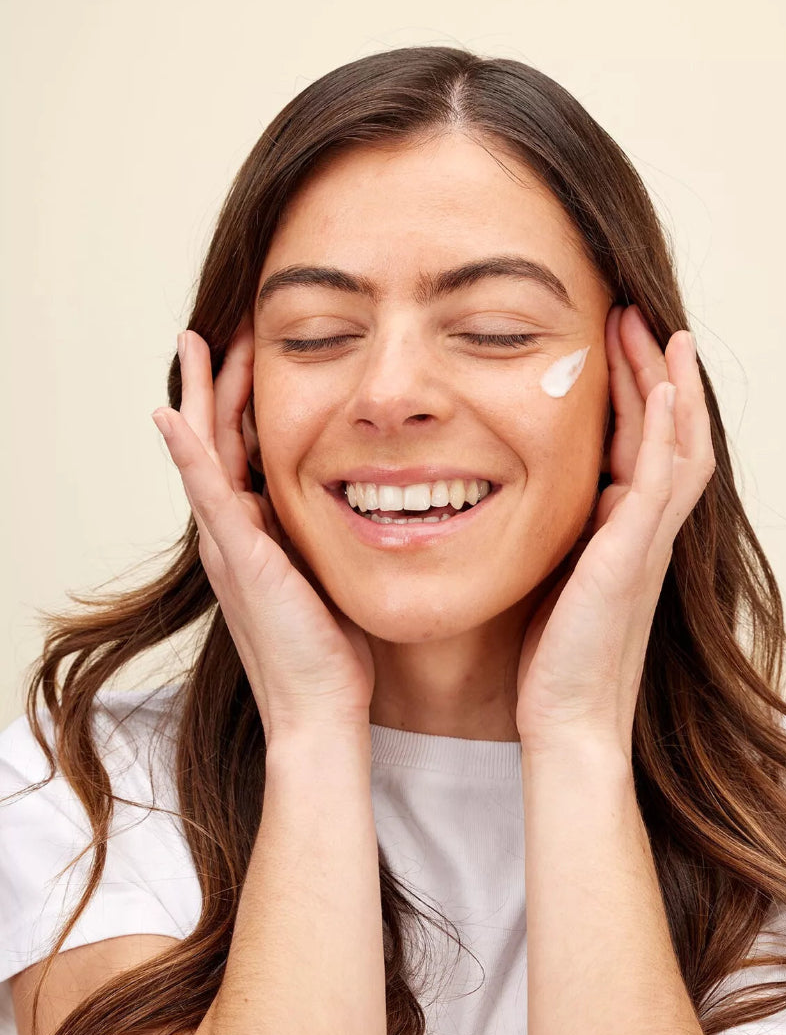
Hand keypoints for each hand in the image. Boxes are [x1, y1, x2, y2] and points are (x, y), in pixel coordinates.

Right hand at [152, 316, 374, 738]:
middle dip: (221, 383)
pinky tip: (170, 412)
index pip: (247, 449)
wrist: (321, 705)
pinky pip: (206, 492)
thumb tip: (364, 502)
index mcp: (260, 531)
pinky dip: (187, 452)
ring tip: (196, 343)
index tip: (259, 355)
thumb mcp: (333, 572)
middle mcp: (236, 531)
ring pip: (205, 453)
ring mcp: (230, 542)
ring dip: (199, 396)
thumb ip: (328, 534)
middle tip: (225, 328)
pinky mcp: (238, 556)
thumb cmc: (333, 648)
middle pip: (220, 439)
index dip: (248, 401)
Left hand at [515, 304, 715, 756]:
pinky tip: (663, 383)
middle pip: (666, 432)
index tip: (609, 343)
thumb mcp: (549, 579)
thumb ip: (552, 535)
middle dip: (652, 372)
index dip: (630, 393)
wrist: (565, 719)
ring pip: (677, 443)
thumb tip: (512, 498)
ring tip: (652, 328)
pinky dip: (667, 428)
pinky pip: (663, 476)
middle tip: (633, 315)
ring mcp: (647, 540)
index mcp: (621, 532)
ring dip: (667, 383)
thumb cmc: (550, 658)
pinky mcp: (635, 553)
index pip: (637, 445)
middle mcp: (644, 529)